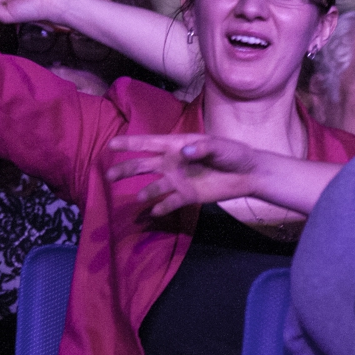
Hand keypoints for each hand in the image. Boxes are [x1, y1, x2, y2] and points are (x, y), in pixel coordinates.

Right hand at [105, 134, 264, 215]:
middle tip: (108, 176)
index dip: (129, 143)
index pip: (148, 143)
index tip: (110, 145)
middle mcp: (172, 162)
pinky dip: (162, 207)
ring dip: (146, 192)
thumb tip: (183, 153)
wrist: (247, 174)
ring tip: (140, 198)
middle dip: (125, 169)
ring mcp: (178, 180)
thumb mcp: (219, 147)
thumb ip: (202, 148)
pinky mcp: (187, 196)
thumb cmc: (232, 153)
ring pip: (154, 186)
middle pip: (143, 166)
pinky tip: (155, 212)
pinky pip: (170, 202)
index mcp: (176, 145)